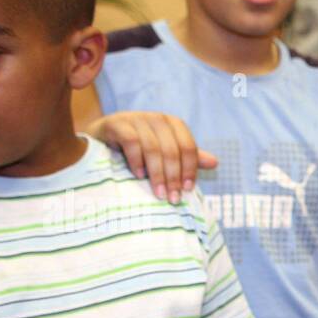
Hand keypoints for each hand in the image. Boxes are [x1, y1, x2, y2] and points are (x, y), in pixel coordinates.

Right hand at [87, 112, 217, 203]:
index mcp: (173, 124)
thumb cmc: (139, 148)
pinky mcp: (117, 123)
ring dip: (157, 174)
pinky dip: (137, 160)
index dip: (190, 169)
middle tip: (172, 199)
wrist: (102, 139)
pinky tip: (138, 175)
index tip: (187, 190)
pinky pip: (131, 141)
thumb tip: (215, 163)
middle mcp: (157, 118)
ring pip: (153, 148)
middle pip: (172, 150)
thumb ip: (187, 158)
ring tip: (158, 193)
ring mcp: (136, 118)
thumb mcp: (165, 152)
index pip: (188, 147)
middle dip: (173, 177)